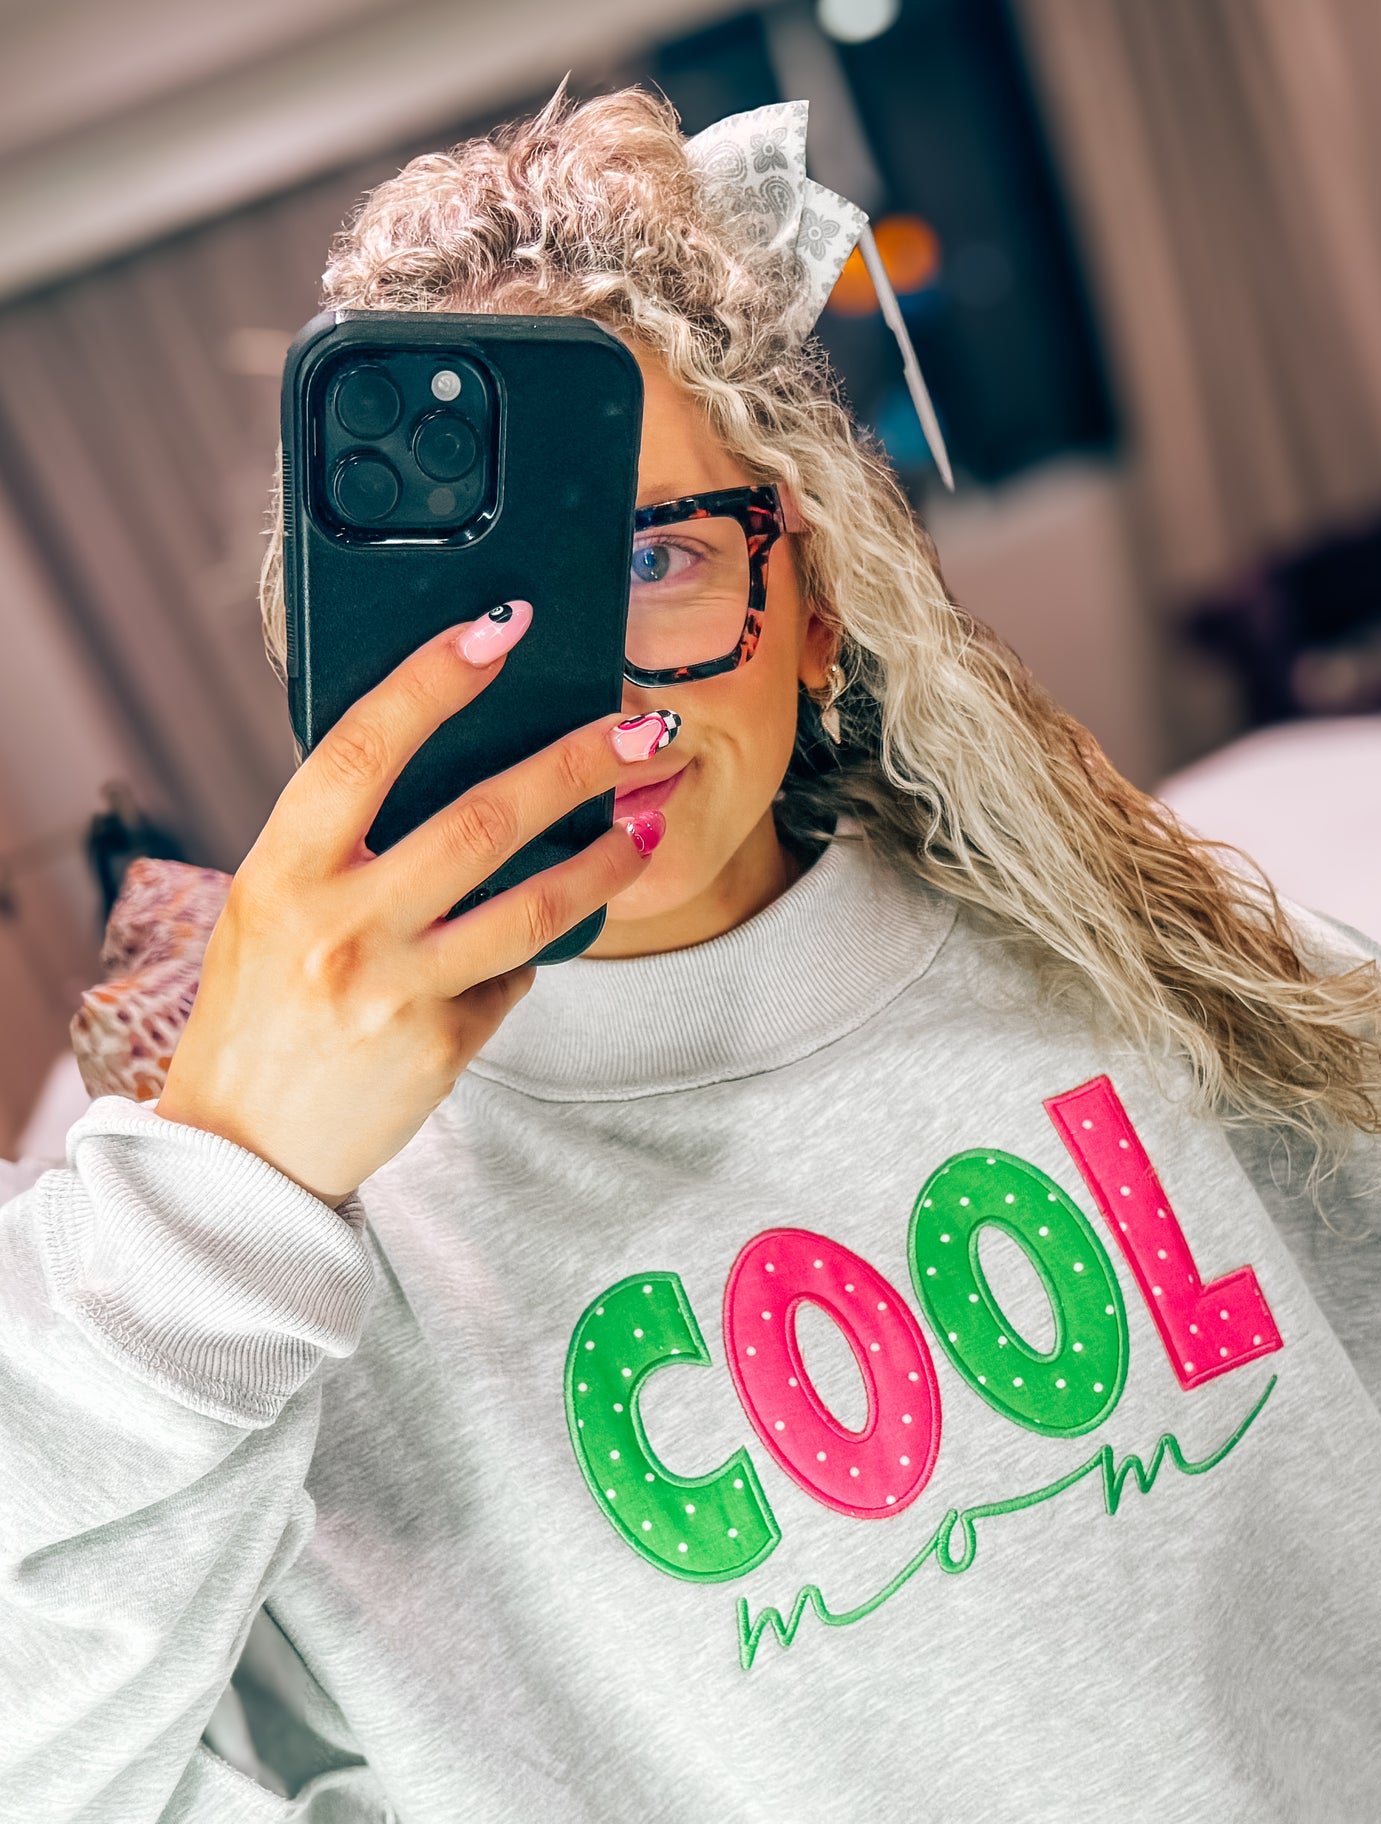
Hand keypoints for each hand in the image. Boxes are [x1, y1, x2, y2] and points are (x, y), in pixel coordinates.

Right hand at [156, 606, 666, 1205]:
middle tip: (640, 724)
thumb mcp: (271, 908)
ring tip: (648, 821)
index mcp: (282, 869)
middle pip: (481, 819)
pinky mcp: (441, 1047)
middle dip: (576, 761)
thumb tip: (450, 769)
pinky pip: (516, 977)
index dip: (434, 681)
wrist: (244, 1149)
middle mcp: (339, 925)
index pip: (364, 751)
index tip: (499, 630)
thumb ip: (342, 847)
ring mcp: (396, 990)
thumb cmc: (258, 1013)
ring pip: (533, 905)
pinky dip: (543, 944)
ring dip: (605, 855)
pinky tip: (563, 918)